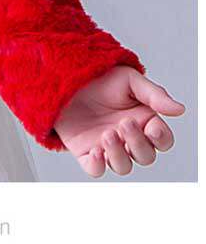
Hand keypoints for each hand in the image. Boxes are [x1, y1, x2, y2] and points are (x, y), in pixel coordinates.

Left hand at [54, 65, 184, 176]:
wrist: (65, 74)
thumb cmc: (100, 77)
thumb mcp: (128, 79)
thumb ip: (153, 94)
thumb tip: (179, 109)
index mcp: (142, 121)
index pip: (162, 140)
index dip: (161, 138)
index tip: (153, 128)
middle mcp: (127, 138)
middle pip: (145, 156)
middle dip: (137, 143)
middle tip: (124, 123)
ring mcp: (107, 146)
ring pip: (123, 166)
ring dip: (118, 154)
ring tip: (108, 134)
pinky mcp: (86, 151)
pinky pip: (95, 169)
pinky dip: (97, 165)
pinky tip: (95, 151)